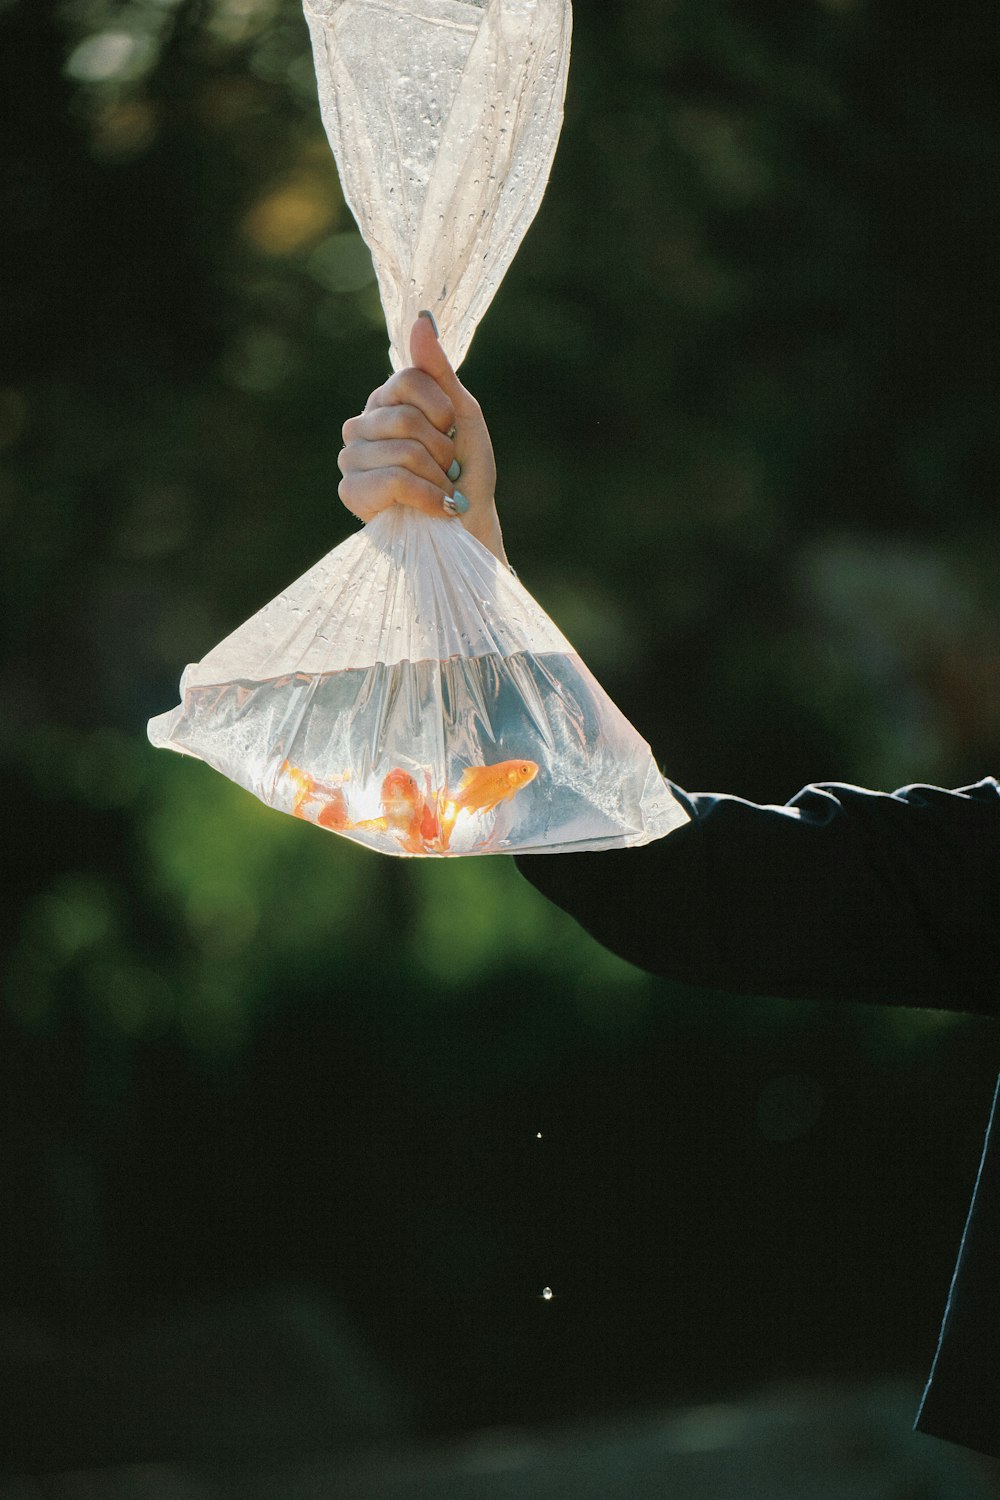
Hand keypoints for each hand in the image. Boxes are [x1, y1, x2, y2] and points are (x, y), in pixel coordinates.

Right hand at [338, 314, 505, 564]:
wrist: (469, 526)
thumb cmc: (466, 474)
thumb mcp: (461, 415)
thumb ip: (438, 371)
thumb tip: (422, 320)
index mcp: (384, 402)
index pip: (406, 379)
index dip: (440, 408)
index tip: (450, 431)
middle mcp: (360, 425)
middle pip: (405, 417)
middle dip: (441, 448)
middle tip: (446, 468)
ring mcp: (351, 459)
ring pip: (403, 450)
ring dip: (438, 476)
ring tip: (440, 491)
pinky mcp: (351, 492)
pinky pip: (396, 480)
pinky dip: (427, 496)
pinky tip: (433, 508)